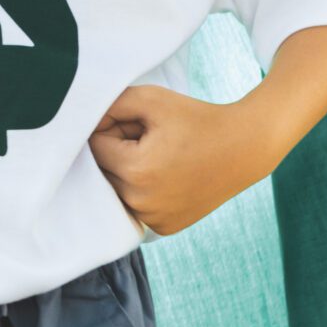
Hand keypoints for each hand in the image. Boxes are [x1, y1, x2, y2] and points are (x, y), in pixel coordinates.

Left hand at [87, 83, 274, 239]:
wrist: (244, 147)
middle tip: (150, 139)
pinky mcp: (165, 228)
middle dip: (118, 151)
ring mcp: (154, 219)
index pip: (95, 147)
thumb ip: (110, 105)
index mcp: (135, 170)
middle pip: (103, 171)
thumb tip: (82, 121)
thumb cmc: (196, 119)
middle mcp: (141, 202)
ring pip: (117, 191)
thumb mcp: (151, 98)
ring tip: (159, 158)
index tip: (139, 124)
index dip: (114, 129)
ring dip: (127, 173)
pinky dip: (142, 192)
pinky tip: (167, 177)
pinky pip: (135, 207)